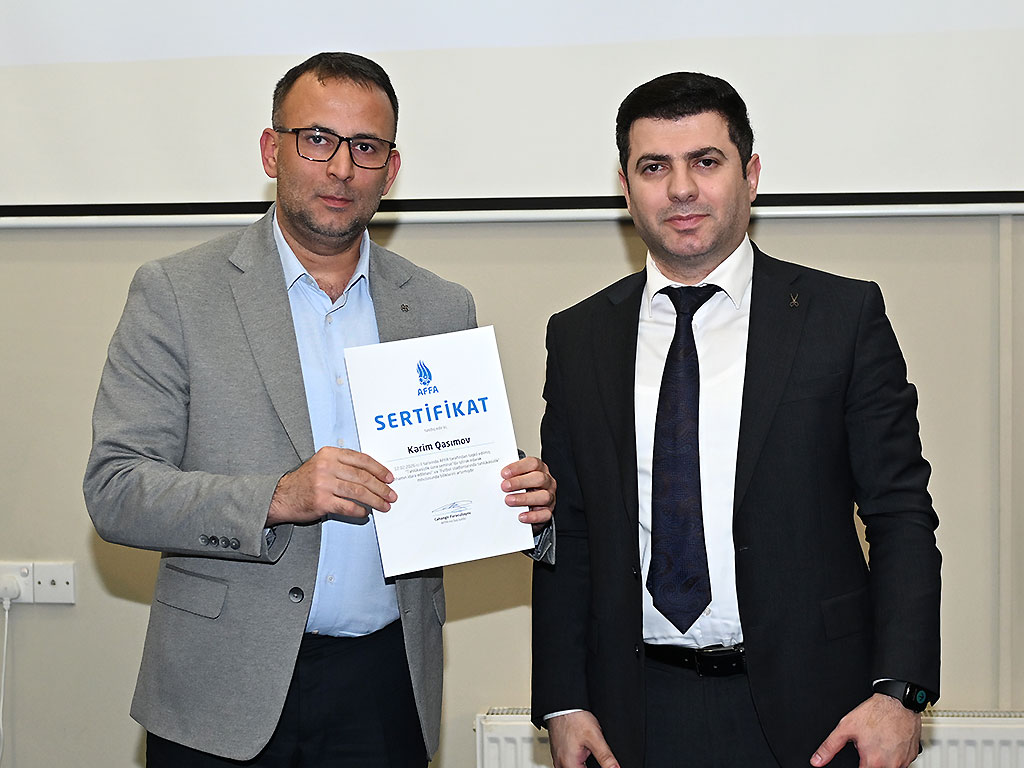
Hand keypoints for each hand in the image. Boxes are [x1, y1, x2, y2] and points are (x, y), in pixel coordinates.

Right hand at [267, 447, 396, 524]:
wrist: (281, 496)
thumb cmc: (305, 481)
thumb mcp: (322, 463)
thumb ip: (343, 464)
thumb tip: (372, 473)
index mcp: (330, 454)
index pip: (361, 460)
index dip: (378, 469)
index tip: (389, 477)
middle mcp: (326, 467)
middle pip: (362, 477)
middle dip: (381, 487)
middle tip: (390, 494)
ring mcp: (323, 484)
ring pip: (358, 492)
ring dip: (375, 500)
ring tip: (384, 505)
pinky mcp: (321, 501)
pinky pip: (347, 506)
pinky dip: (359, 511)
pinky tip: (365, 512)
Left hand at [501, 455, 555, 530]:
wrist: (529, 504)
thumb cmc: (521, 488)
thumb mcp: (515, 478)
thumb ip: (508, 476)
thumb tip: (491, 476)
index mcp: (539, 469)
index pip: (533, 464)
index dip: (518, 467)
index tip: (504, 473)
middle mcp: (547, 482)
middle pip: (539, 478)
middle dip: (520, 482)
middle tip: (504, 486)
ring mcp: (549, 497)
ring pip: (543, 496)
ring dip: (524, 498)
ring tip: (509, 500)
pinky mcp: (548, 512)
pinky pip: (545, 514)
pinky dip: (533, 516)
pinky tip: (521, 516)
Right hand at [547, 711, 618, 767]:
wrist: (562, 706)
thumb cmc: (575, 719)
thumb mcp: (595, 737)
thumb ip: (606, 757)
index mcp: (570, 764)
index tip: (605, 765)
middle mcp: (561, 764)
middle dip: (590, 767)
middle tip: (596, 757)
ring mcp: (558, 760)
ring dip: (583, 766)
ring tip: (589, 754)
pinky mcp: (558, 754)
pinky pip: (568, 765)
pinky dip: (577, 763)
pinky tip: (583, 756)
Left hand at [811, 693, 921, 767]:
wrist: (898, 702)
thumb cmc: (875, 713)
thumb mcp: (846, 727)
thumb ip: (830, 746)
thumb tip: (817, 760)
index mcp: (872, 761)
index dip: (857, 767)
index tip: (858, 761)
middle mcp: (890, 765)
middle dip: (869, 762)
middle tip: (868, 747)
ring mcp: (903, 762)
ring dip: (882, 761)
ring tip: (878, 743)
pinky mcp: (912, 756)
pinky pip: (901, 763)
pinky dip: (894, 756)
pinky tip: (888, 743)